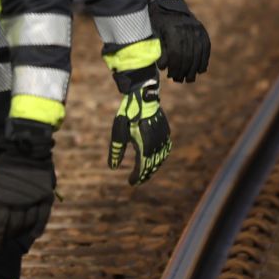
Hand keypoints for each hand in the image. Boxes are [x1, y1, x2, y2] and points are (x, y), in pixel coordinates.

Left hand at [0, 120, 55, 252]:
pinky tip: (34, 235)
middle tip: (1, 244)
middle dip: (6, 237)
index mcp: (3, 198)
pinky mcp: (46, 196)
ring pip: (27, 223)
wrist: (27, 147)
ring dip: (19, 233)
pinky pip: (44, 216)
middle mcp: (19, 202)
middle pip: (13, 227)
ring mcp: (34, 200)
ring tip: (13, 238)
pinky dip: (39, 227)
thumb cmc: (5, 164)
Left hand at [108, 68, 171, 184]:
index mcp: (144, 144)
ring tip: (145, 173)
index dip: (137, 176)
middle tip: (137, 181)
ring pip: (160, 158)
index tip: (131, 182)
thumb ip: (116, 150)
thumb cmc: (128, 113)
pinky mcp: (166, 132)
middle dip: (145, 174)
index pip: (142, 167)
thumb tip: (112, 167)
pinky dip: (160, 158)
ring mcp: (163, 137)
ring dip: (153, 167)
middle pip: (152, 165)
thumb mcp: (118, 131)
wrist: (143, 96)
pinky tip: (155, 160)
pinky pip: (165, 149)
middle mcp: (156, 143)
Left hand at [147, 0, 209, 82]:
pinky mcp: (202, 30)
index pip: (176, 52)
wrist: (166, 3)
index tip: (170, 74)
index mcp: (173, 28)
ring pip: (198, 53)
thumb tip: (163, 67)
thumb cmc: (155, 21)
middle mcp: (187, 28)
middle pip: (188, 54)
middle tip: (178, 80)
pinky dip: (204, 60)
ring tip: (188, 79)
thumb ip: (158, 49)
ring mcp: (196, 28)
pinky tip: (200, 70)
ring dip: (194, 68)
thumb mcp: (152, 33)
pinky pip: (205, 48)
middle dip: (183, 70)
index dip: (174, 66)